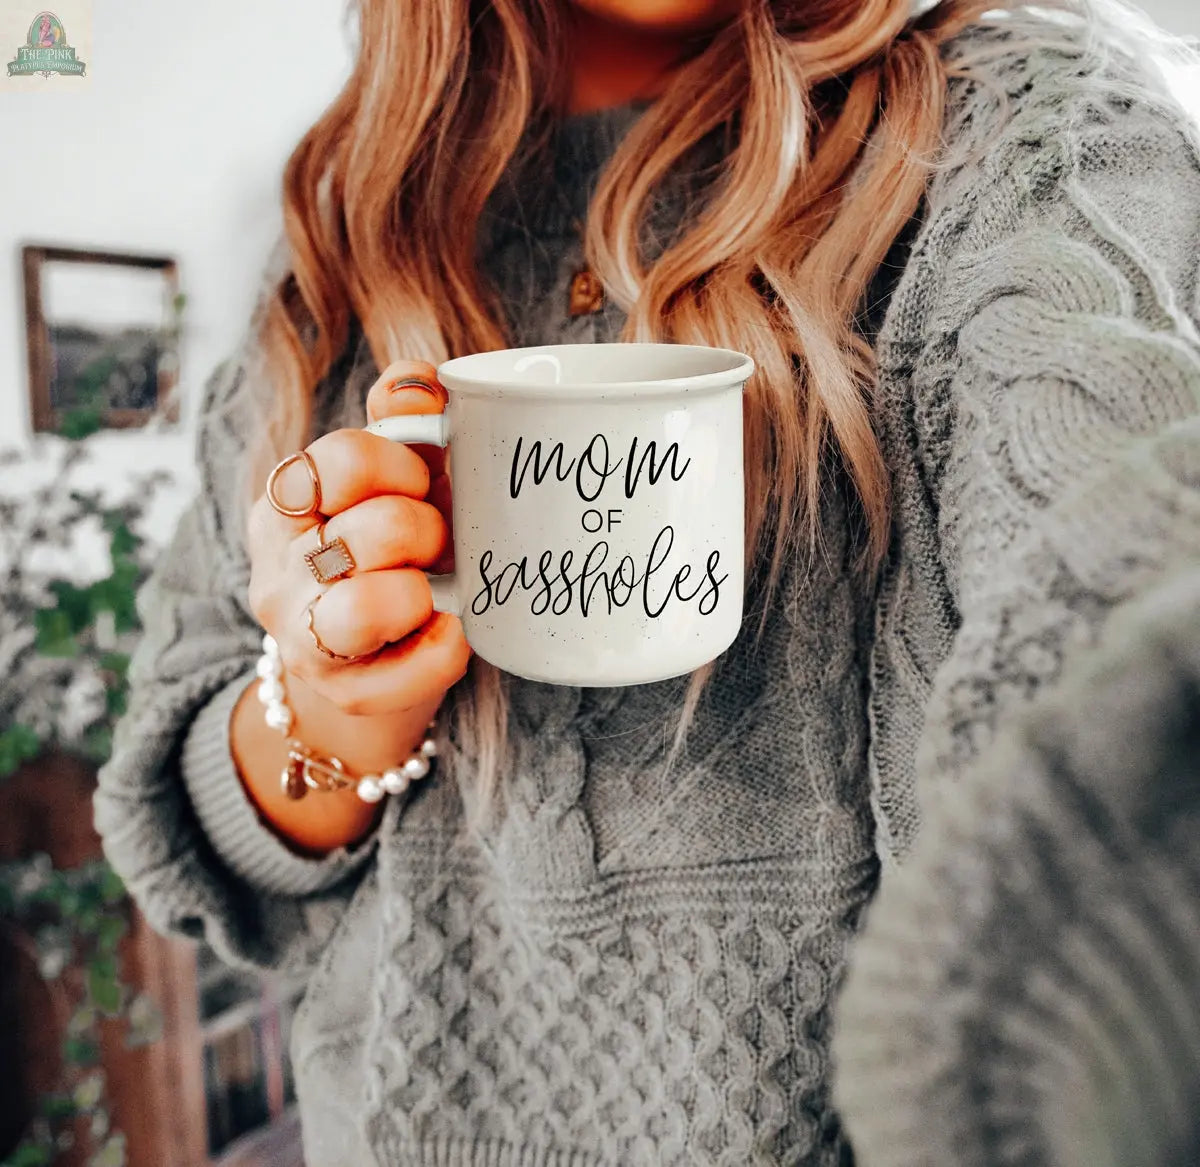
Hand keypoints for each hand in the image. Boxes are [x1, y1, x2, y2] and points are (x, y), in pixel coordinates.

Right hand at [247, 360, 470, 718]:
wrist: (378, 653)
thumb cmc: (393, 547)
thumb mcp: (393, 474)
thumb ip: (401, 417)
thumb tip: (419, 383)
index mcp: (285, 505)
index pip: (337, 463)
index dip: (398, 466)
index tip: (417, 481)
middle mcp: (279, 573)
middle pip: (371, 533)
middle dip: (424, 531)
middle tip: (435, 542)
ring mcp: (306, 640)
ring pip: (366, 607)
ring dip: (423, 590)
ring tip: (432, 588)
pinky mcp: (349, 693)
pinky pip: (423, 662)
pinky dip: (451, 644)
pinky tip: (449, 628)